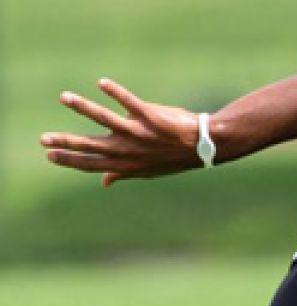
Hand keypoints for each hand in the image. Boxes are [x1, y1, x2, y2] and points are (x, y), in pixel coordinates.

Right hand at [41, 78, 204, 186]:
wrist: (204, 146)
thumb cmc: (173, 157)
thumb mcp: (148, 170)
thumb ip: (123, 172)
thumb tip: (104, 182)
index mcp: (127, 164)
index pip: (92, 164)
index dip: (70, 160)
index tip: (50, 155)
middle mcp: (131, 151)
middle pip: (93, 146)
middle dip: (67, 142)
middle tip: (43, 139)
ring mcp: (140, 134)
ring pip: (106, 119)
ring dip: (84, 107)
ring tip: (65, 97)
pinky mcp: (152, 118)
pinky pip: (131, 103)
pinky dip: (116, 93)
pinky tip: (102, 83)